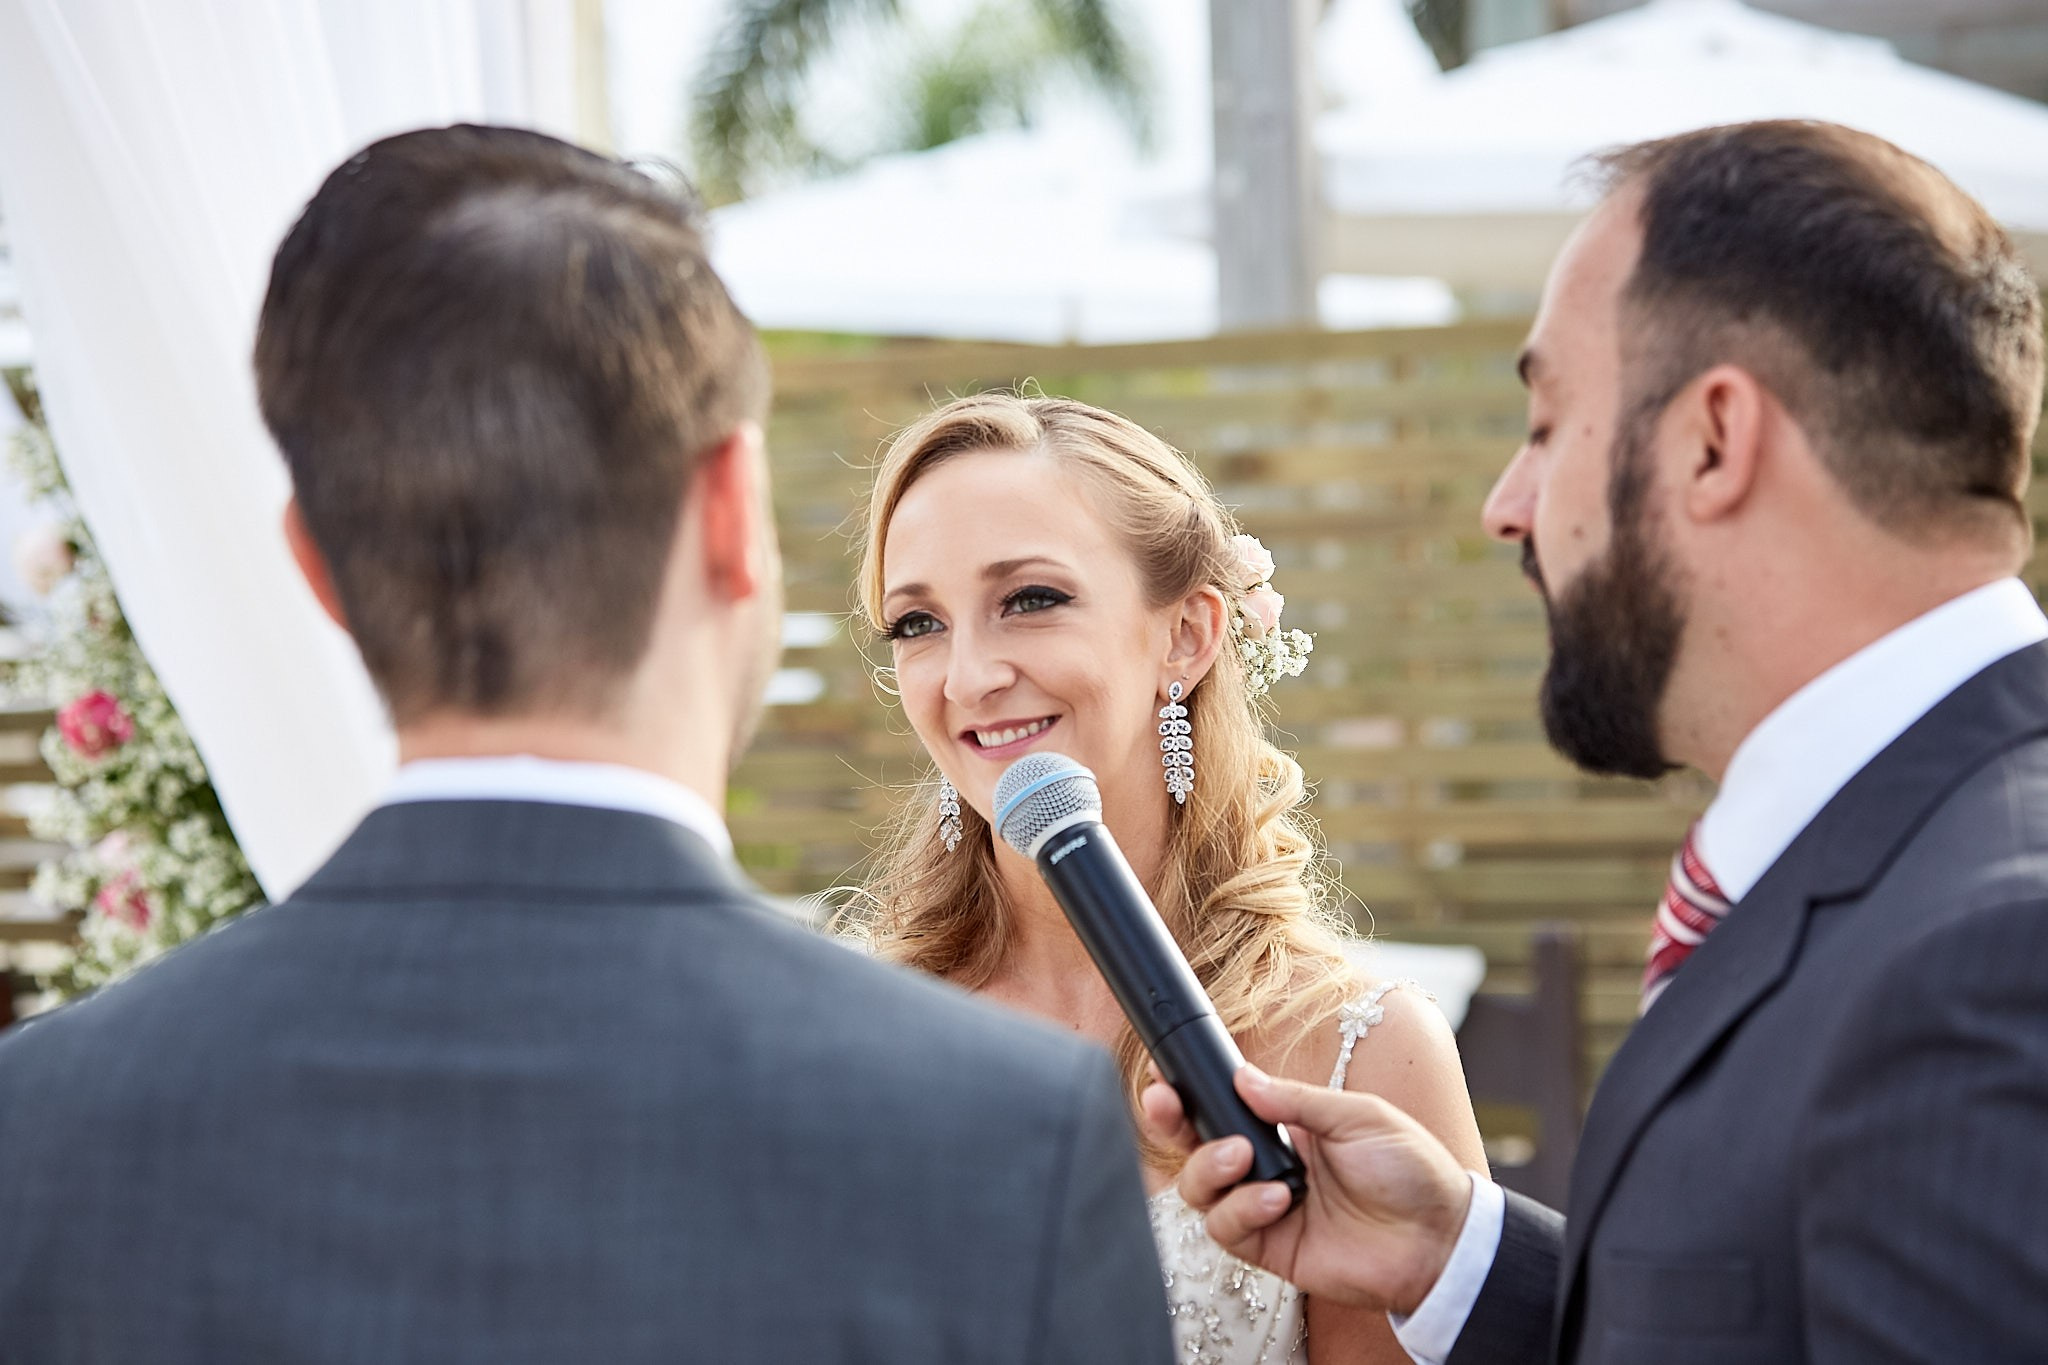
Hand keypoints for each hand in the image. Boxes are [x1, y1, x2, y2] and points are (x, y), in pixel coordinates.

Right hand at [1140, 1066, 1475, 1313]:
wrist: (1439, 1237)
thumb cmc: (1410, 1170)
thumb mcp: (1357, 1116)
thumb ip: (1296, 1100)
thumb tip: (1242, 1078)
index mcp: (1286, 1128)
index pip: (1224, 1107)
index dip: (1190, 1092)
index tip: (1165, 1073)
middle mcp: (1267, 1166)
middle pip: (1195, 1146)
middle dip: (1171, 1123)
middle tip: (1168, 1104)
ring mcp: (1265, 1209)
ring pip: (1199, 1190)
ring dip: (1209, 1167)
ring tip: (1244, 1157)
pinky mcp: (1271, 1249)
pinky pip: (1226, 1230)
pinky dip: (1241, 1210)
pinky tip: (1276, 1199)